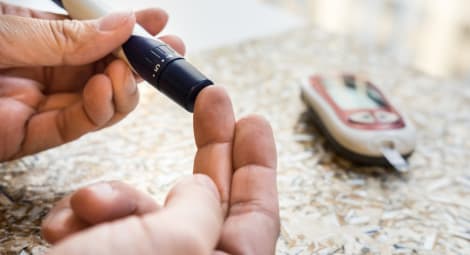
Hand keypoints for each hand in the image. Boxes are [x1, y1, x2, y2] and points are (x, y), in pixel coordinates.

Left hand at [0, 3, 184, 160]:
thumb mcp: (9, 28)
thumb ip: (64, 35)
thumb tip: (121, 25)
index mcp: (38, 36)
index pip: (95, 35)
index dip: (129, 30)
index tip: (159, 22)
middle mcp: (44, 71)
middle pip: (107, 71)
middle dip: (141, 64)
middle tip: (167, 54)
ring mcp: (39, 104)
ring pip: (99, 104)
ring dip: (123, 90)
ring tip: (127, 72)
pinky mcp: (26, 136)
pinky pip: (72, 127)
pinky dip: (96, 111)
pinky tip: (104, 89)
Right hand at [41, 86, 279, 254]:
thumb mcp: (173, 244)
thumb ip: (202, 209)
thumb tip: (201, 188)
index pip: (257, 215)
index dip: (258, 164)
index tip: (253, 122)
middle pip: (212, 202)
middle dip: (211, 147)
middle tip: (212, 99)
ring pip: (151, 212)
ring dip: (117, 197)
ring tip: (87, 204)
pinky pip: (113, 230)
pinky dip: (91, 219)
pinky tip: (67, 225)